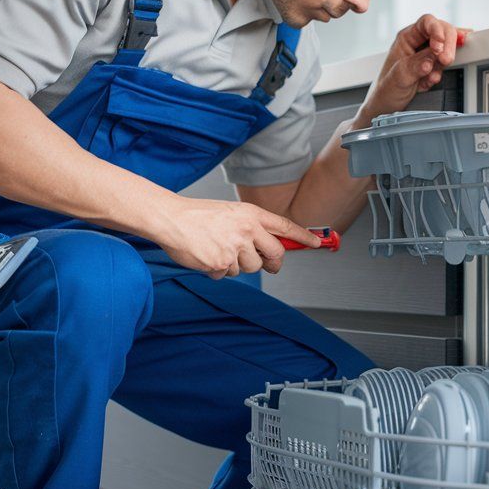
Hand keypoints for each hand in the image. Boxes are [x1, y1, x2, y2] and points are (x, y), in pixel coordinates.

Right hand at [157, 199, 321, 277]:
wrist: (171, 219)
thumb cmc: (198, 215)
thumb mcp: (231, 213)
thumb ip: (251, 227)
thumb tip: (270, 247)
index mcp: (251, 214)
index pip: (285, 226)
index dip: (303, 236)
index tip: (316, 243)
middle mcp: (247, 230)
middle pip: (275, 254)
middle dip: (274, 264)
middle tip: (271, 266)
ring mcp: (235, 248)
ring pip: (251, 268)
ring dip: (239, 265)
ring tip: (219, 250)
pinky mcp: (222, 264)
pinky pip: (228, 274)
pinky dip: (218, 270)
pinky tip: (207, 256)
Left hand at [364, 13, 470, 117]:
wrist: (387, 106)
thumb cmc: (386, 90)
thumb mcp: (398, 77)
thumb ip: (415, 66)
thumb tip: (430, 60)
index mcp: (406, 38)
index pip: (427, 22)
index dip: (437, 30)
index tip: (439, 47)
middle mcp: (417, 42)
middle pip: (443, 31)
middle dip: (447, 46)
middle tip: (445, 60)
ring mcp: (427, 54)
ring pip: (446, 48)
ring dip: (443, 63)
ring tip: (430, 77)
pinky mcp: (433, 65)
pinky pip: (445, 64)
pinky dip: (442, 73)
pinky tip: (429, 81)